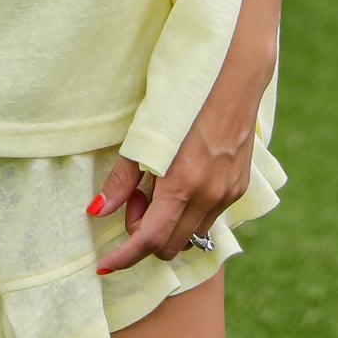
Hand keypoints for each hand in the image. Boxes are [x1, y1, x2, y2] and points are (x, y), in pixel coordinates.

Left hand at [88, 39, 274, 273]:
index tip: (104, 264)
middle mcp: (210, 196)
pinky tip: (179, 182)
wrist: (231, 73)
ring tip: (156, 186)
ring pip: (191, 234)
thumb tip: (98, 211)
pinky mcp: (239, 186)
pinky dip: (187, 212)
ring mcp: (228, 194)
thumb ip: (123, 179)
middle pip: (170, 246)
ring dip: (168, 224)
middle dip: (145, 234)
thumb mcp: (143, 135)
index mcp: (183, 185)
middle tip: (135, 198)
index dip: (124, 257)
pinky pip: (208, 218)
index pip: (150, 240)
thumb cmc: (181, 99)